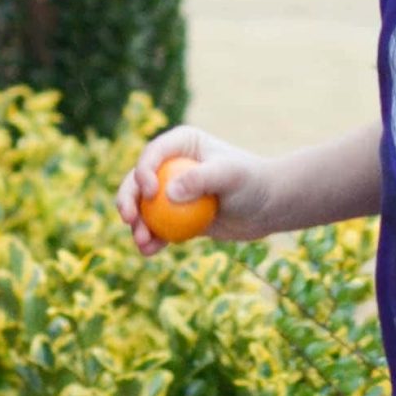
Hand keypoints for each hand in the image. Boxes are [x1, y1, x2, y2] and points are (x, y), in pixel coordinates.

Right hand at [115, 127, 273, 255]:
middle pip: (138, 180)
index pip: (153, 154)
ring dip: (137, 224)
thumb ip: (200, 179)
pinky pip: (158, 227)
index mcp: (181, 144)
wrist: (268, 207)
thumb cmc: (252, 183)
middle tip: (128, 218)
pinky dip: (152, 239)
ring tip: (141, 241)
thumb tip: (167, 193)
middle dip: (127, 199)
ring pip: (143, 207)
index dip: (143, 172)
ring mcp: (171, 192)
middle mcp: (171, 165)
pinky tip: (148, 251)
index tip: (150, 193)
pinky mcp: (177, 216)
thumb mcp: (230, 176)